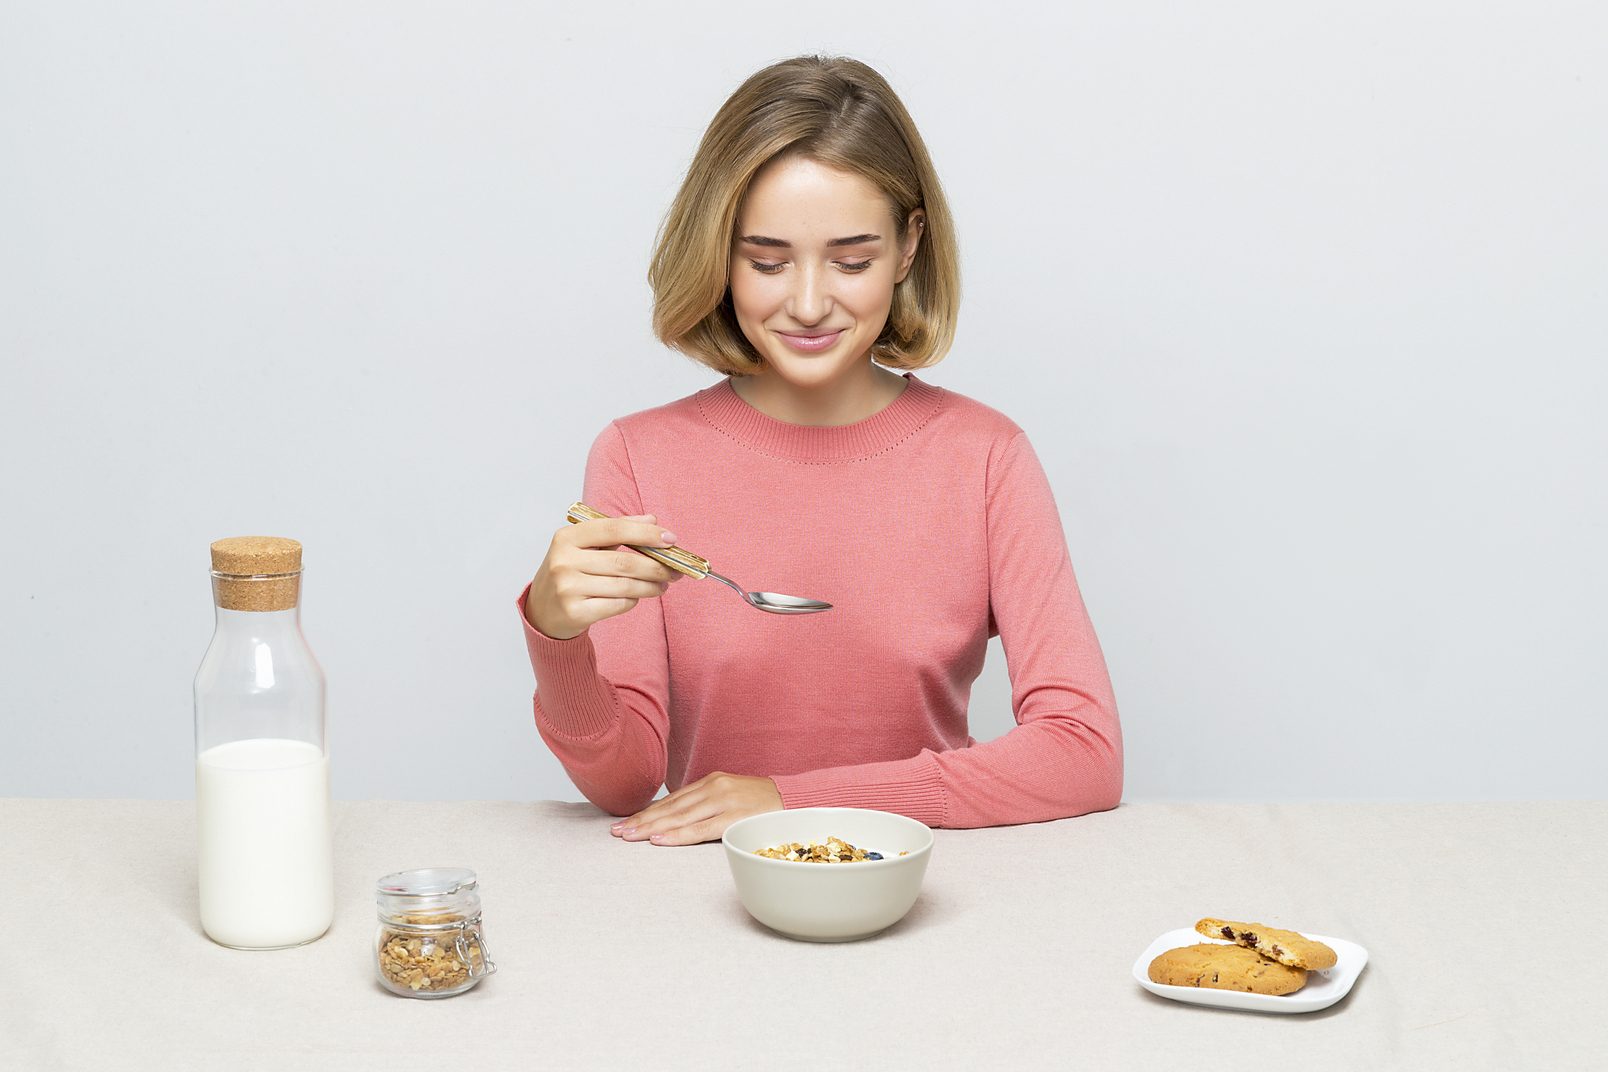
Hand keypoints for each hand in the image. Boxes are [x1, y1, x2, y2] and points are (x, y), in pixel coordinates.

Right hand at [524, 512, 685, 639]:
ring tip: (662, 585)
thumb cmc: (570, 572)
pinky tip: (636, 597)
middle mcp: (564, 561)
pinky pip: (618, 605)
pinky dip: (633, 600)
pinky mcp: (575, 612)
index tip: (670, 540)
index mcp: (567, 537)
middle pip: (624, 562)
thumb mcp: (585, 546)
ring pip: (625, 586)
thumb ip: (617, 530)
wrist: (542, 610)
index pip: (614, 529)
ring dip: (651, 586)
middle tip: (675, 570)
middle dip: (657, 567)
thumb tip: (652, 520)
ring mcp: (567, 588)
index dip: (646, 534)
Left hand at [610, 772, 782, 845]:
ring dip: (651, 829)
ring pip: (680, 818)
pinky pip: (700, 829)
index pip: (672, 800)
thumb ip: (706, 806)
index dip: (647, 812)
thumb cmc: (763, 807)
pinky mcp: (734, 817)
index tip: (625, 823)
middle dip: (641, 821)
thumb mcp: (731, 798)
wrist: (798, 802)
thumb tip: (677, 821)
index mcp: (712, 782)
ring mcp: (724, 801)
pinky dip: (677, 835)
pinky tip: (659, 840)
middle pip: (670, 808)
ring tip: (629, 837)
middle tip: (616, 833)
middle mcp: (715, 788)